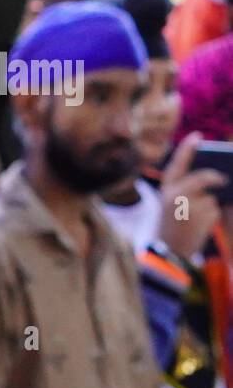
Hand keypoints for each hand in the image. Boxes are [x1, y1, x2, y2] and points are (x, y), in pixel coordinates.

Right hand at [158, 132, 225, 260]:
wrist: (169, 252)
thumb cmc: (172, 225)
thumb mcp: (172, 205)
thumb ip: (188, 190)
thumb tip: (218, 181)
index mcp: (166, 190)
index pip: (176, 164)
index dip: (187, 149)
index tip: (198, 136)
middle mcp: (175, 194)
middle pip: (202, 178)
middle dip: (214, 178)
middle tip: (222, 178)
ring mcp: (189, 205)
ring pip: (211, 196)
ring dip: (210, 205)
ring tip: (194, 219)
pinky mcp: (202, 215)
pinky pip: (215, 208)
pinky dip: (212, 215)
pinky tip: (200, 225)